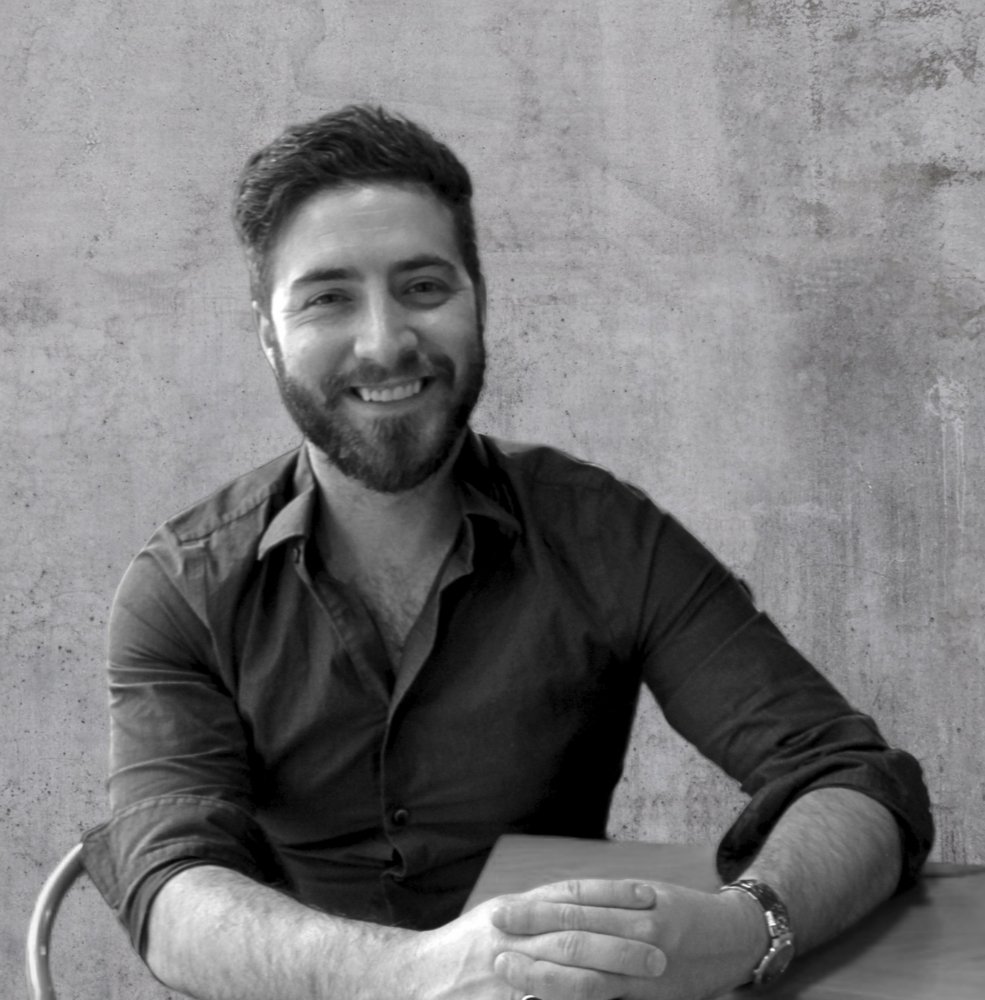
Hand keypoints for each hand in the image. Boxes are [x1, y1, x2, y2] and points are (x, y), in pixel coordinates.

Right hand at [387, 880, 663, 999]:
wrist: (410, 981)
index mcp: (514, 909)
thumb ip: (537, 912)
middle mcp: (512, 936)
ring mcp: (506, 974)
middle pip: (576, 934)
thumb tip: (581, 903)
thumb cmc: (461, 949)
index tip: (649, 895)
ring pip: (566, 972)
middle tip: (661, 949)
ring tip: (648, 977)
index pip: (570, 896)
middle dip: (621, 940)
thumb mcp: (497, 916)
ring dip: (610, 974)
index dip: (611, 894)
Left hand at [490, 880, 767, 999]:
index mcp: (632, 901)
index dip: (534, 908)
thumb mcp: (645, 893)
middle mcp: (637, 931)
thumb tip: (553, 907)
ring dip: (544, 974)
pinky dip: (575, 999)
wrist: (732, 938)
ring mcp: (644, 968)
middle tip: (494, 939)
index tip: (501, 912)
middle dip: (531, 938)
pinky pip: (606, 997)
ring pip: (586, 974)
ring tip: (511, 971)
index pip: (572, 904)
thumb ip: (603, 903)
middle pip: (574, 935)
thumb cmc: (681, 911)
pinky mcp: (649, 995)